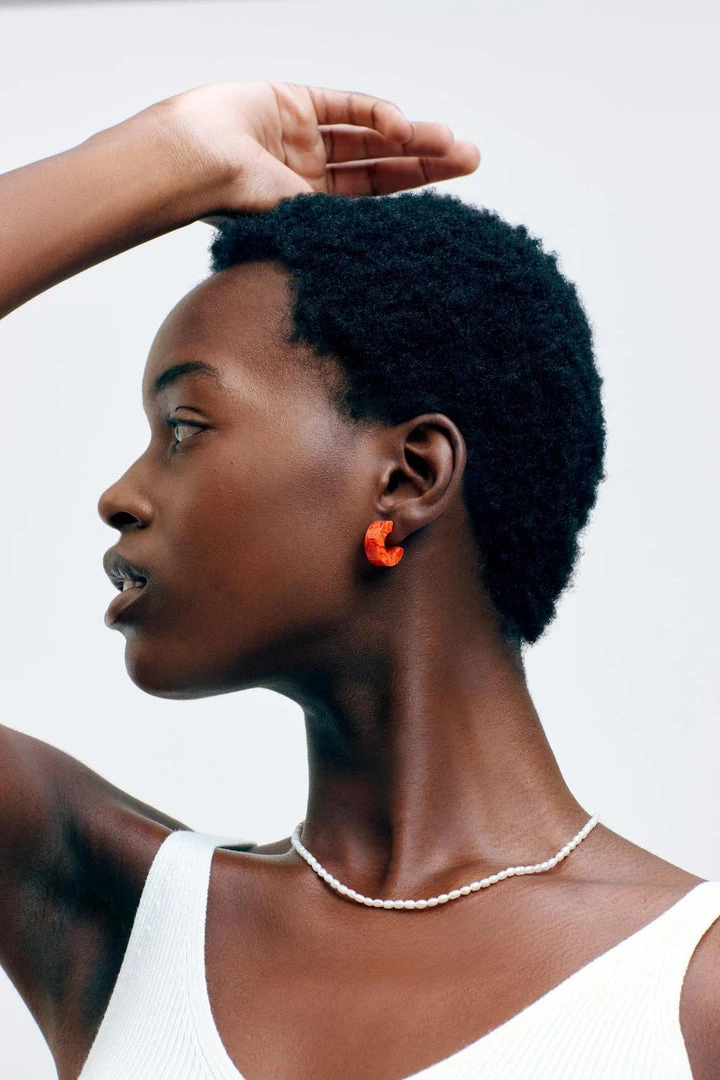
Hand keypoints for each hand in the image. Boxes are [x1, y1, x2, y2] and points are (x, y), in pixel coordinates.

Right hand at [156, 81, 479, 214]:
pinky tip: (403, 126)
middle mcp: (307, 177)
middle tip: (471, 158)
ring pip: (370, 136)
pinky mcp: (292, 101)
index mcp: (308, 214)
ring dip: (412, 137)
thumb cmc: (235, 205)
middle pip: (380, 167)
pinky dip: (378, 115)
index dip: (412, 197)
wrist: (192, 163)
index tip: (454, 201)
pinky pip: (347, 107)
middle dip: (426, 161)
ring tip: (454, 143)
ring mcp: (300, 138)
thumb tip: (402, 257)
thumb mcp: (303, 225)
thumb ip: (346, 230)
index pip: (373, 205)